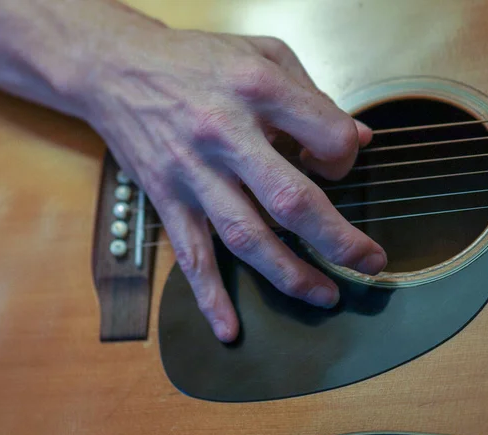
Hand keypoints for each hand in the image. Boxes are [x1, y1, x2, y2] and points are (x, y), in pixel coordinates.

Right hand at [83, 8, 386, 341]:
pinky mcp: (168, 200)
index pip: (326, 135)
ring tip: (326, 295)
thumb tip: (357, 138)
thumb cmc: (195, 59)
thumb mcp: (261, 53)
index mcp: (256, 89)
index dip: (346, 155)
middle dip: (338, 240)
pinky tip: (229, 330)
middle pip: (290, 201)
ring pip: (246, 237)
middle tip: (370, 263)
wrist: (117, 68)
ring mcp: (193, 175)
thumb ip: (311, 94)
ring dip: (290, 274)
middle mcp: (224, 136)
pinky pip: (190, 255)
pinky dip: (210, 296)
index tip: (339, 162)